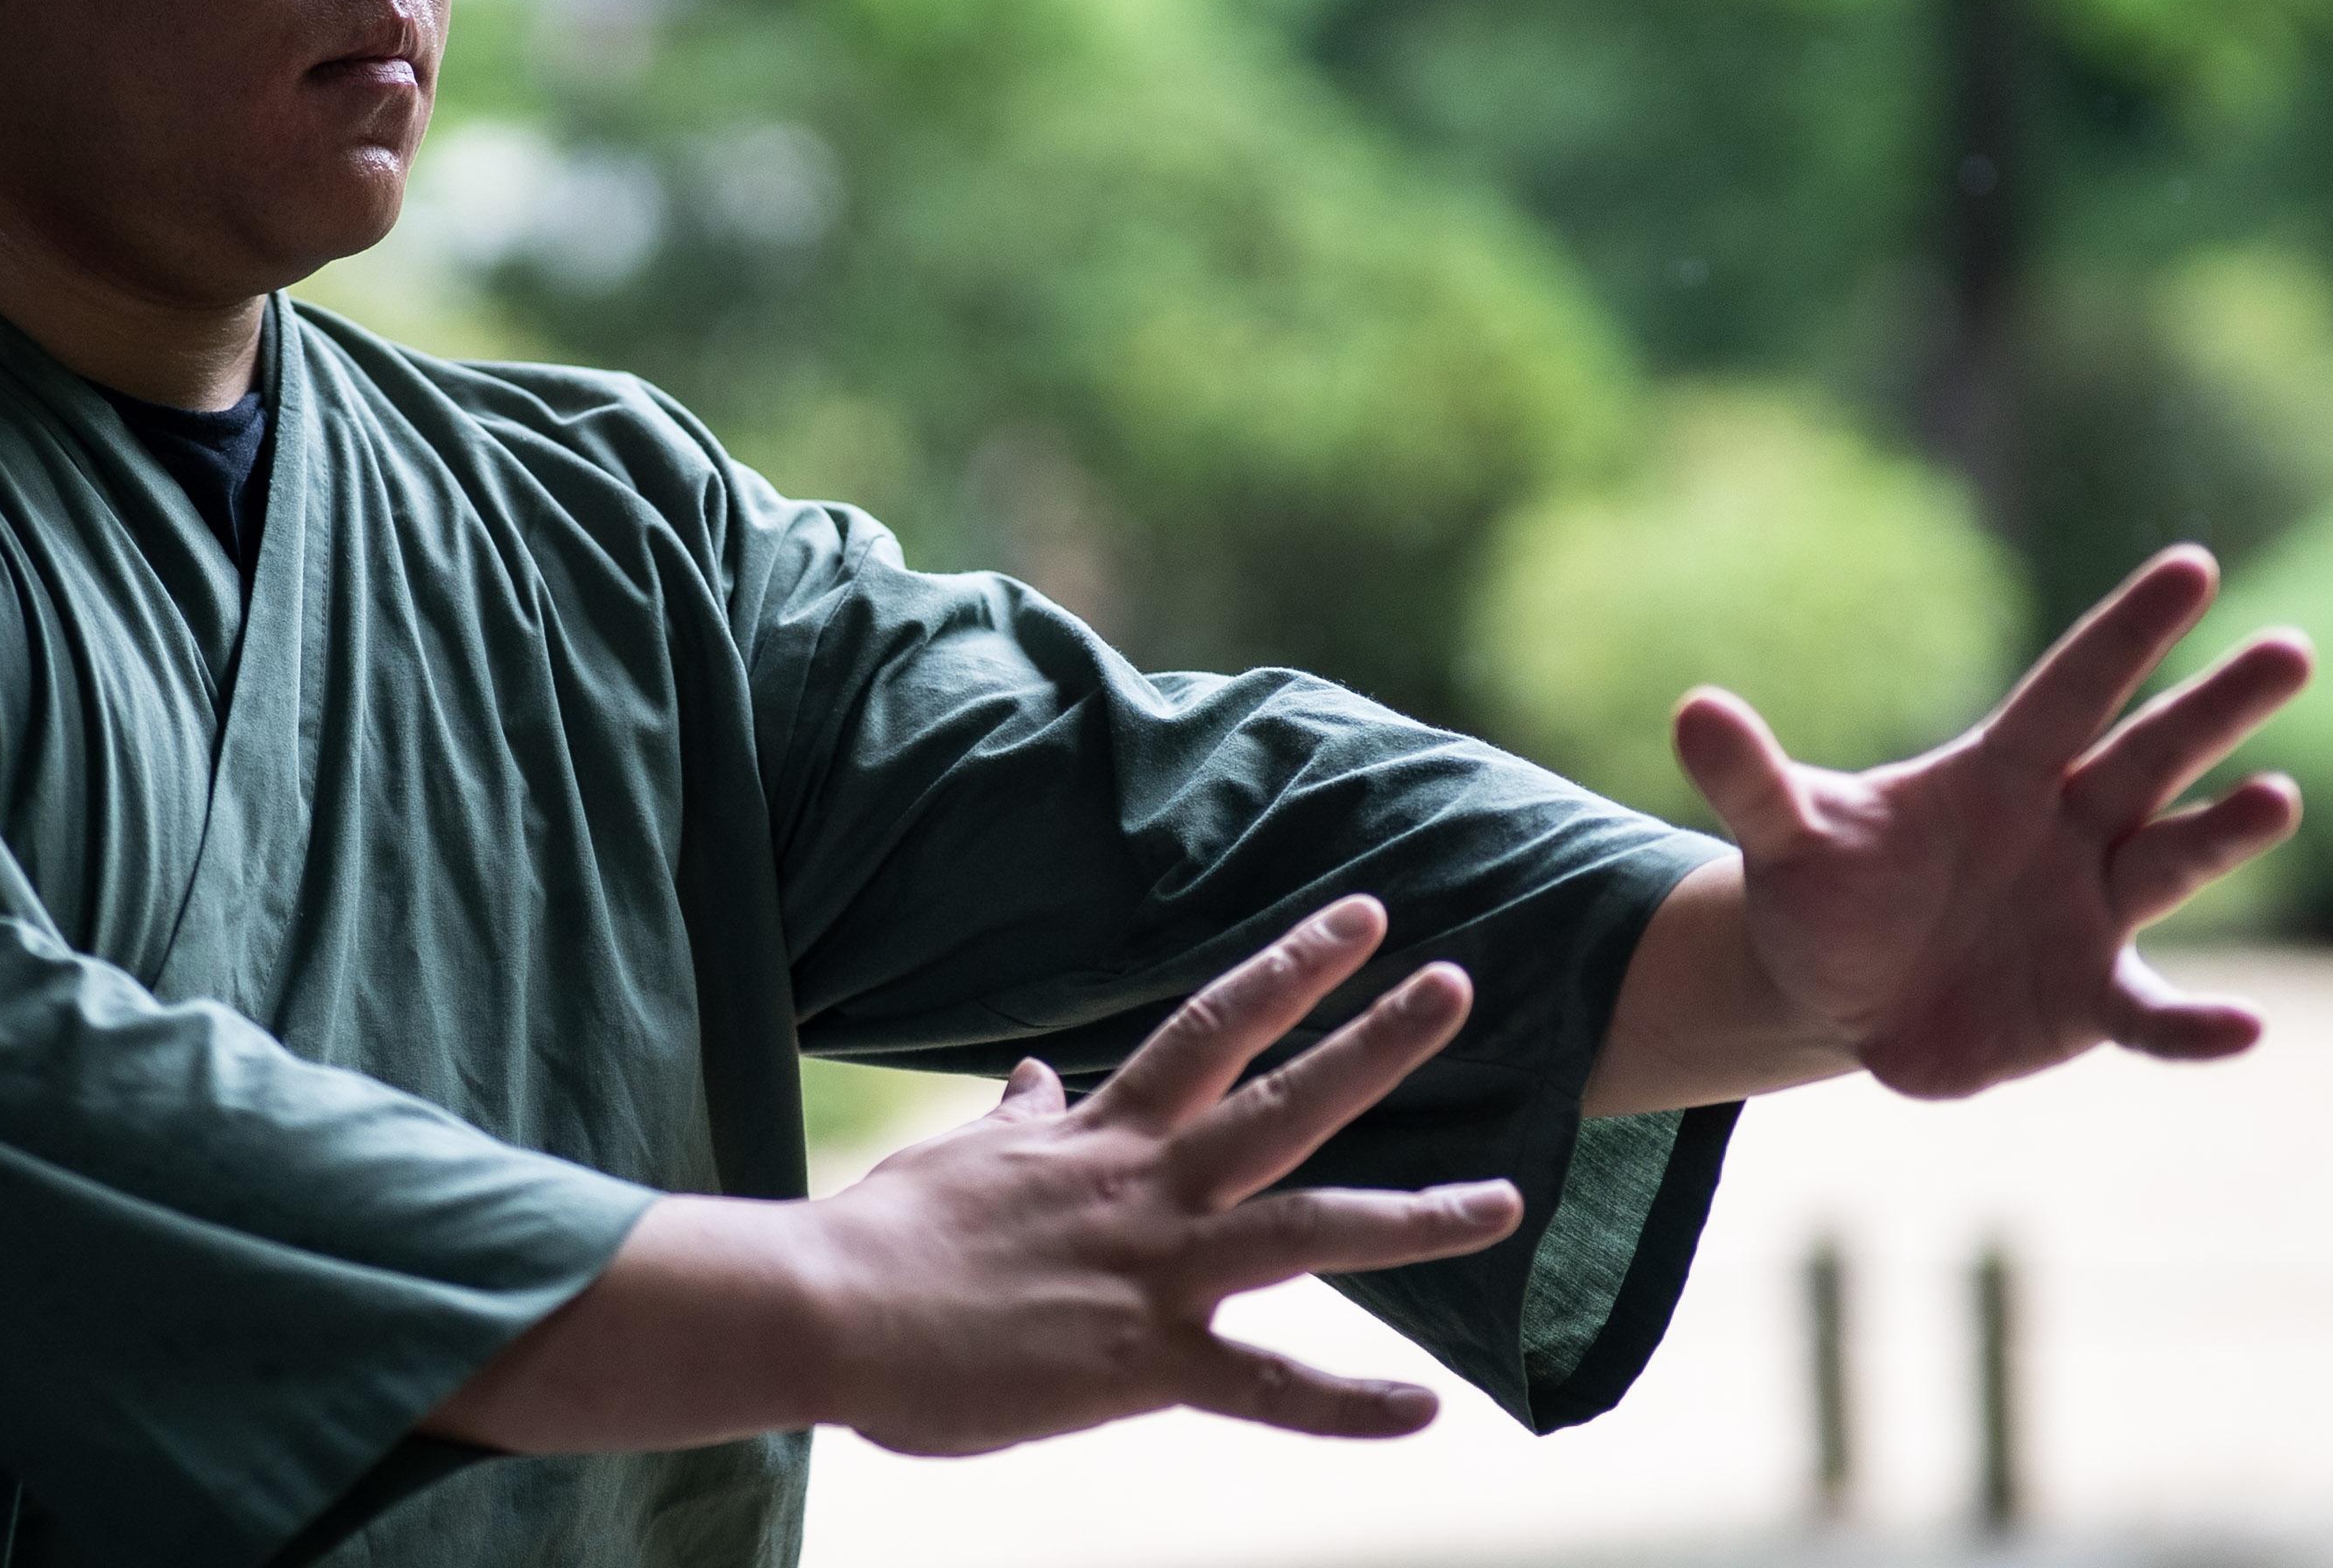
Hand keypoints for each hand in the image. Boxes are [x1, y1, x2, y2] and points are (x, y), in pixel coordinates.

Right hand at [802, 895, 1520, 1456]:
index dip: (1291, 970)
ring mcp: (1153, 1270)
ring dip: (1413, 1215)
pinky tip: (1428, 1412)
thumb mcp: (956, 1160)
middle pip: (1281, 1098)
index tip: (1361, 919)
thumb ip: (1017, 1122)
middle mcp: (1144, 1185)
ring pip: (1307, 1229)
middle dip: (1373, 1039)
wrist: (825, 1308)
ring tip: (1507, 1198)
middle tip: (1458, 984)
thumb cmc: (877, 1238)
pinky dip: (1350, 1407)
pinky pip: (1268, 1389)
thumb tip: (1036, 1077)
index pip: (1213, 1029)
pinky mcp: (1143, 1363)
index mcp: (1101, 1135)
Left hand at [1675, 543, 2307, 1102]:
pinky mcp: (2089, 1001)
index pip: (2070, 686)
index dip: (2127, 630)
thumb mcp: (1784, 836)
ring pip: (2171, 863)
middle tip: (2291, 648)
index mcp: (1999, 771)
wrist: (1833, 993)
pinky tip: (2243, 1031)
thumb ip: (1751, 780)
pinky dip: (2194, 1027)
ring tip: (2276, 797)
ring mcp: (2089, 913)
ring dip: (2223, 836)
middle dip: (2216, 707)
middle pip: (2150, 756)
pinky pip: (2150, 1014)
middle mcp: (2066, 829)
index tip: (2195, 563)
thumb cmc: (1825, 892)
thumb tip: (1690, 710)